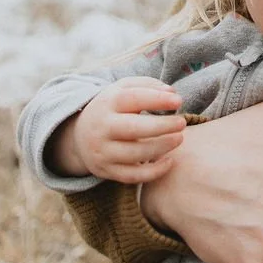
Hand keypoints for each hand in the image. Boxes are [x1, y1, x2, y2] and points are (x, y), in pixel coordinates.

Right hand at [52, 77, 185, 181]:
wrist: (80, 135)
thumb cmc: (113, 108)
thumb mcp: (124, 89)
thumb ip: (149, 85)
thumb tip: (172, 93)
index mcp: (107, 103)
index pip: (133, 98)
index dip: (157, 99)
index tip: (178, 101)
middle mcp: (102, 127)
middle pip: (133, 128)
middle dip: (162, 126)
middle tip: (182, 123)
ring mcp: (103, 151)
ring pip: (135, 154)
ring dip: (162, 147)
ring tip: (179, 138)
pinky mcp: (106, 171)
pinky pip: (132, 176)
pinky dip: (154, 172)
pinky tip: (169, 161)